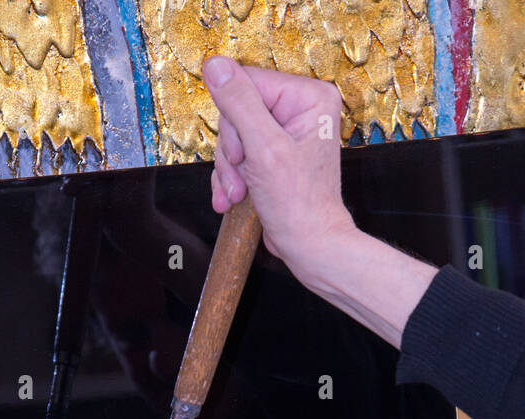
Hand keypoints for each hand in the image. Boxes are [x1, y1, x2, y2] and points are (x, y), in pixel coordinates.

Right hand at [203, 58, 354, 282]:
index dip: (233, 120)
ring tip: (238, 194)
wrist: (309, 246)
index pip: (246, 83)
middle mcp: (300, 109)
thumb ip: (239, 104)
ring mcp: (285, 132)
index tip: (242, 153)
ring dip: (229, 169)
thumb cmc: (299, 206)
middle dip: (232, 150)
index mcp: (309, 97)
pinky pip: (237, 154)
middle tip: (241, 178)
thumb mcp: (264, 149)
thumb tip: (215, 65)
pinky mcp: (273, 153)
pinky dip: (231, 177)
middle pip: (236, 109)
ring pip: (233, 135)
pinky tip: (233, 198)